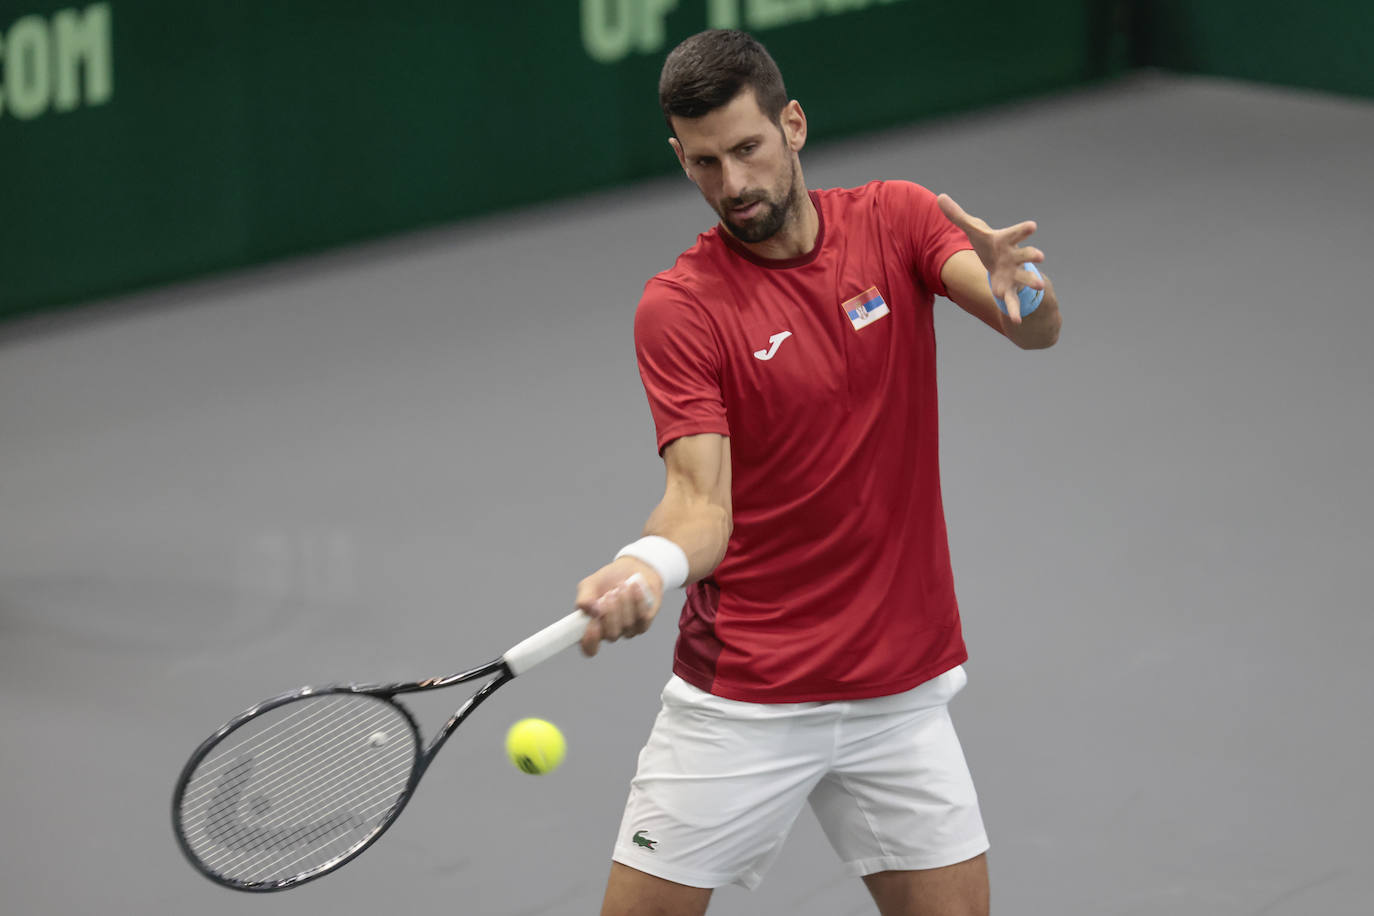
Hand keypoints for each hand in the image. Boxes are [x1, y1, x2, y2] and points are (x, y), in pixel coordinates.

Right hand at [574, 558, 663, 655]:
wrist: (632, 569)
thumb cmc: (607, 579)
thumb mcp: (590, 585)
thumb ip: (584, 598)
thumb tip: (590, 611)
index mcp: (592, 627)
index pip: (589, 648)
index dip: (590, 641)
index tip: (593, 623)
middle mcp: (609, 632)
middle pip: (611, 635)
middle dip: (611, 612)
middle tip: (609, 593)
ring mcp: (627, 630)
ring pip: (627, 624)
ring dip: (624, 601)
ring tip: (622, 584)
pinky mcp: (643, 623)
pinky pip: (642, 617)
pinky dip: (638, 600)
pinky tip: (634, 587)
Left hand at [938, 193, 1044, 322]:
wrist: (999, 266)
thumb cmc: (989, 246)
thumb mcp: (973, 231)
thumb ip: (957, 216)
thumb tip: (940, 197)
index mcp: (1006, 242)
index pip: (1015, 233)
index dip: (1023, 230)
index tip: (1033, 226)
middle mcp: (1014, 257)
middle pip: (1025, 255)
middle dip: (1032, 255)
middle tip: (1040, 256)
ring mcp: (1015, 275)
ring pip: (1025, 278)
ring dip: (1032, 281)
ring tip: (1040, 285)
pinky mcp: (1010, 291)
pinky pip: (1013, 302)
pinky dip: (1015, 311)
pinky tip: (1016, 321)